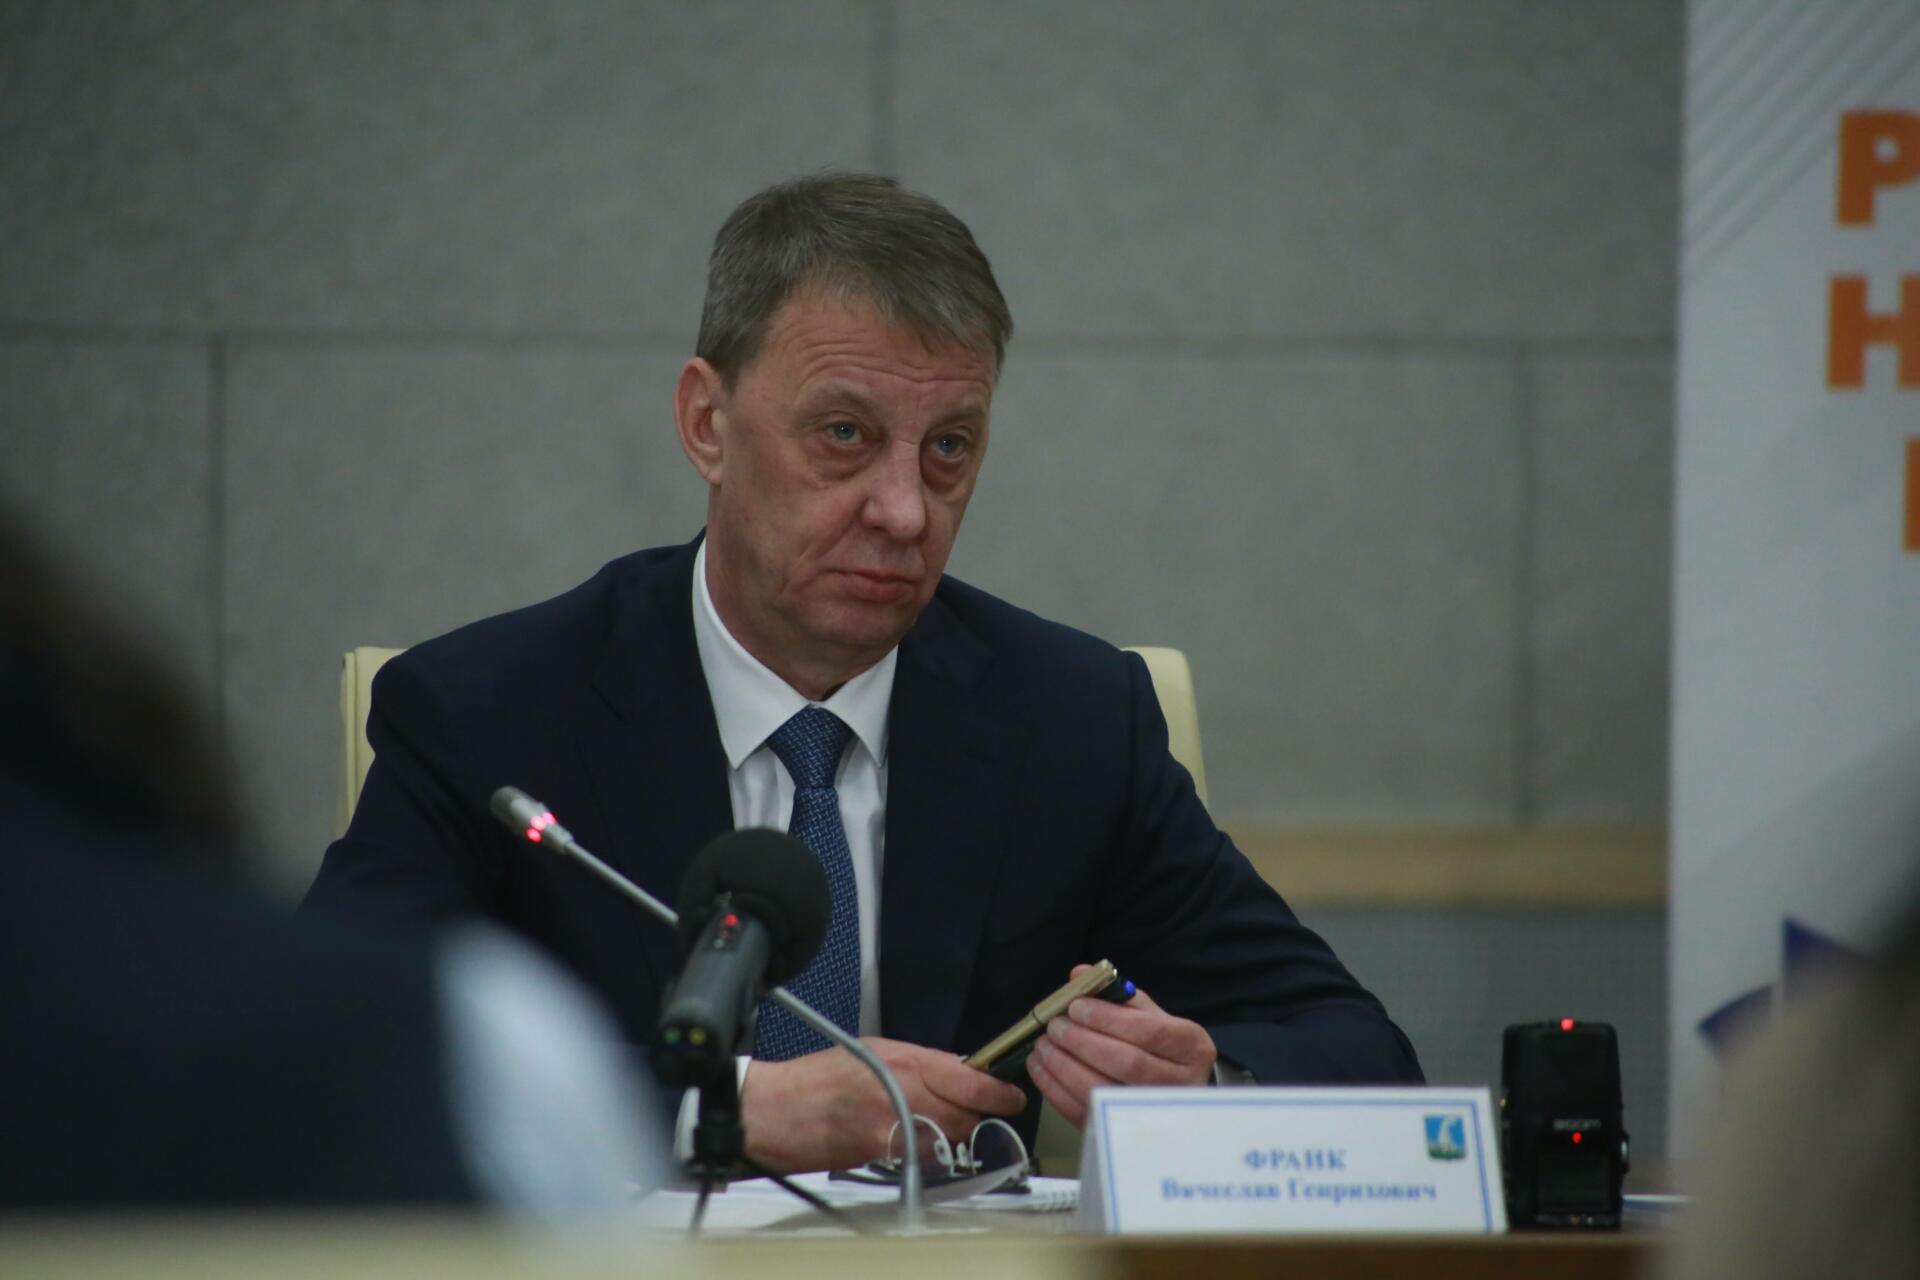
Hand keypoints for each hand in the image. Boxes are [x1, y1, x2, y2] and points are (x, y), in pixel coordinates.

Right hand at [739, 1036, 1027, 1172]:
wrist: (774, 1110)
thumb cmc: (815, 1079)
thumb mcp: (873, 1050)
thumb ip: (919, 1061)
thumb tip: (958, 1071)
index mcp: (903, 1059)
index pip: (969, 1078)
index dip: (997, 1092)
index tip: (1012, 1098)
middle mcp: (902, 1090)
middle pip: (966, 1114)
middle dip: (976, 1117)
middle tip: (976, 1114)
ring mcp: (892, 1125)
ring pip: (948, 1139)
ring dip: (951, 1136)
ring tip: (932, 1125)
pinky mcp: (880, 1154)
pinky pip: (921, 1157)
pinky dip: (925, 1153)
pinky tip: (909, 1141)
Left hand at [1027, 964, 1215, 1128]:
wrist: (1175, 1089)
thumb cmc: (1159, 1046)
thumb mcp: (1149, 1014)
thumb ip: (1116, 994)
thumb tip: (1078, 975)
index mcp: (1191, 1047)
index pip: (1148, 1031)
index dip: (1107, 1018)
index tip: (1075, 1007)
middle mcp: (1180, 1084)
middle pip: (1127, 1063)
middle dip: (1082, 1042)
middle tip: (1054, 1027)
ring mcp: (1154, 1115)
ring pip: (1104, 1091)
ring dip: (1064, 1067)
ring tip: (1043, 1046)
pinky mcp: (1124, 1133)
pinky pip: (1085, 1113)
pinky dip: (1057, 1090)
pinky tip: (1041, 1069)